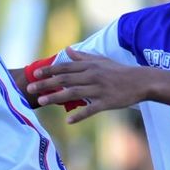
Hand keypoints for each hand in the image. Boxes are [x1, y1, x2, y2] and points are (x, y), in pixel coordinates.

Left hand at [25, 49, 145, 122]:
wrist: (140, 81)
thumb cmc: (118, 71)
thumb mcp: (100, 60)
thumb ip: (82, 57)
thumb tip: (67, 49)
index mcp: (89, 66)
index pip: (65, 68)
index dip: (49, 71)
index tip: (34, 74)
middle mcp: (92, 76)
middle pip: (64, 80)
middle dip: (46, 84)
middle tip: (29, 89)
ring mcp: (99, 89)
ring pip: (74, 93)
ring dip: (56, 97)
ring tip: (41, 102)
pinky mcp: (107, 102)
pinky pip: (91, 109)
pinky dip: (80, 115)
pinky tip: (68, 121)